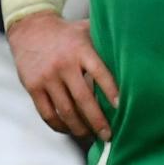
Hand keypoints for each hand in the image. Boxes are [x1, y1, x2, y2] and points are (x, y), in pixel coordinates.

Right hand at [7, 12, 118, 138]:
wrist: (30, 29)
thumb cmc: (67, 33)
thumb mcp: (86, 30)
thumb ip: (105, 42)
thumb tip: (133, 51)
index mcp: (81, 49)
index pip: (99, 73)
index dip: (110, 91)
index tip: (121, 108)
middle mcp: (64, 64)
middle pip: (83, 98)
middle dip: (97, 120)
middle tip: (108, 135)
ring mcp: (47, 77)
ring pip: (65, 110)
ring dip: (79, 128)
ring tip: (90, 136)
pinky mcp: (32, 87)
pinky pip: (47, 114)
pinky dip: (60, 126)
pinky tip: (70, 130)